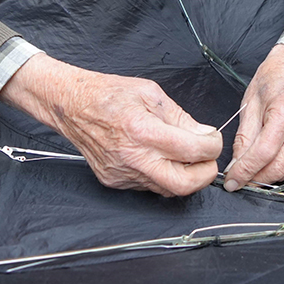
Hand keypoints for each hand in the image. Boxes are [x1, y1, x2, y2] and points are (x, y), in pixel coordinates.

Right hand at [0, 53, 221, 196]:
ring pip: (167, 189)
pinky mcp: (114, 181)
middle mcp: (132, 157)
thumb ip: (180, 117)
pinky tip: (160, 158)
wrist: (72, 105)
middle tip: (208, 159)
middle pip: (183, 185)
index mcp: (142, 130)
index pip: (191, 150)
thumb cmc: (110, 94)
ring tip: (185, 156)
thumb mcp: (151, 93)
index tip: (212, 139)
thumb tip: (203, 135)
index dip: (212, 146)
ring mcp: (121, 173)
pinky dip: (162, 175)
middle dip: (204, 174)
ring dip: (184, 176)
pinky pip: (148, 186)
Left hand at [223, 45, 283, 190]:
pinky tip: (266, 156)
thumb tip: (236, 165)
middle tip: (237, 180)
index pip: (264, 153)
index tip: (231, 181)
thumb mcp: (249, 104)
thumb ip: (243, 137)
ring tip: (248, 170)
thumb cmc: (271, 81)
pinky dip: (277, 164)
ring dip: (265, 174)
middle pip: (278, 167)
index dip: (246, 170)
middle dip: (255, 178)